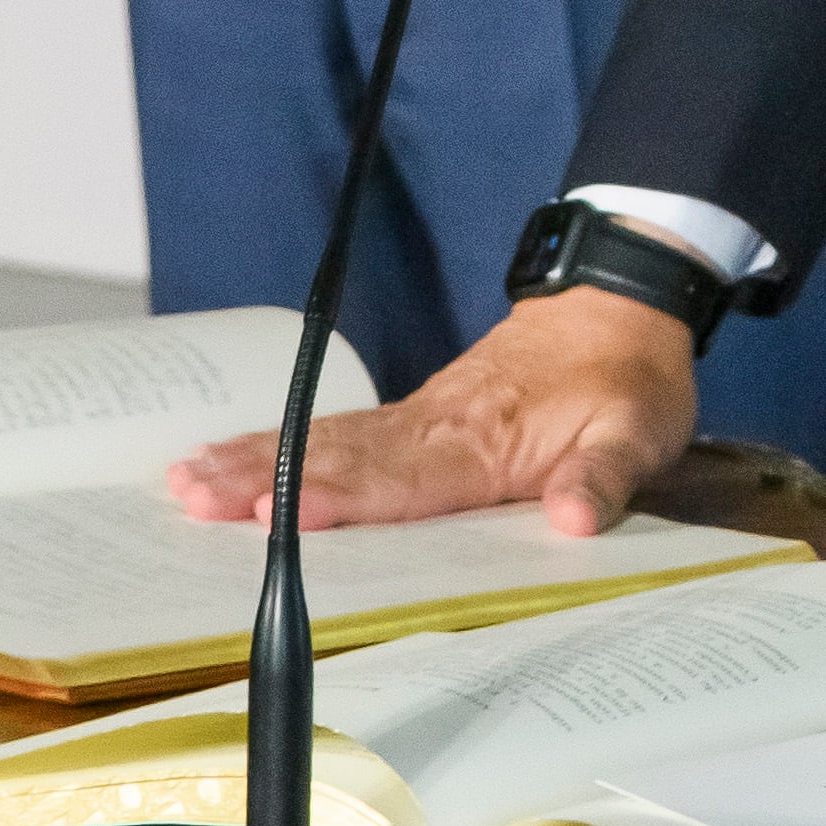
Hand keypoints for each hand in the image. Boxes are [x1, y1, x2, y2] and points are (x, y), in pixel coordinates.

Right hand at [166, 289, 698, 537]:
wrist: (619, 306)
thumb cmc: (629, 378)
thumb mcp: (638, 429)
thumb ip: (604, 476)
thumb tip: (575, 519)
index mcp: (484, 441)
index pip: (401, 477)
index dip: (339, 496)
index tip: (277, 507)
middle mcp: (437, 426)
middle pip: (340, 456)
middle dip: (265, 476)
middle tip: (194, 496)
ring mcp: (420, 416)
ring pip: (327, 440)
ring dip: (256, 459)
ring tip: (186, 481)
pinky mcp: (416, 416)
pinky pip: (339, 433)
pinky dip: (283, 443)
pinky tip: (234, 457)